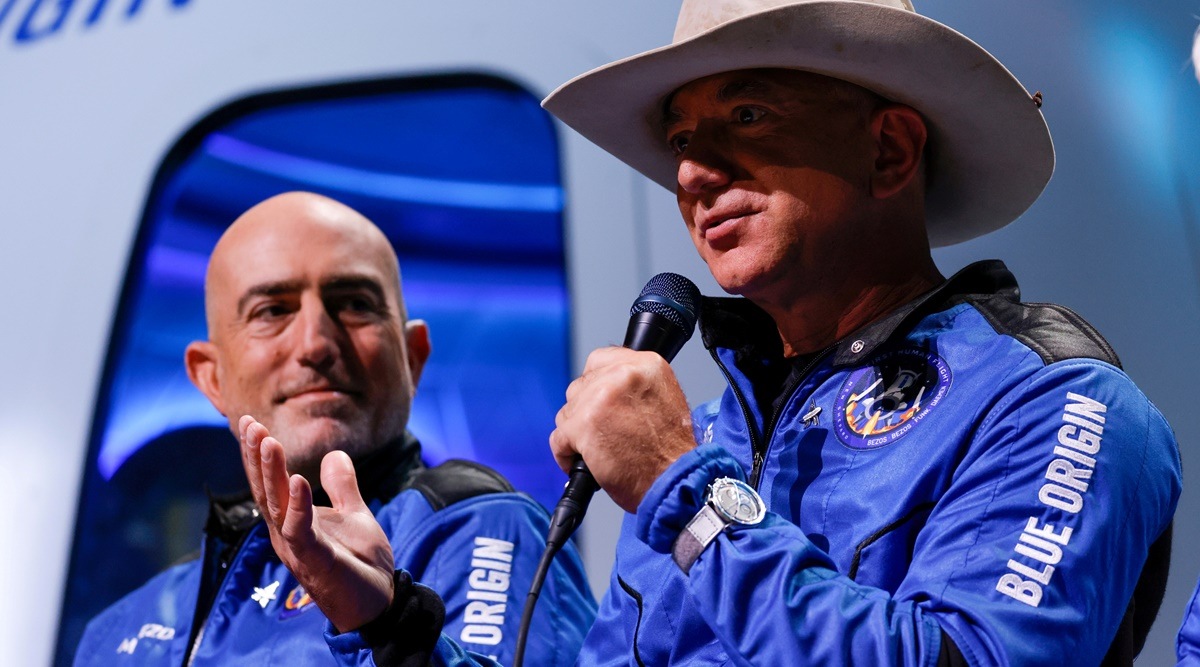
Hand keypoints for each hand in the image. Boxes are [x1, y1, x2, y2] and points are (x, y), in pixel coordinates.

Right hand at [238, 415, 394, 632]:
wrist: (380, 601)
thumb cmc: (360, 564)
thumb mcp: (353, 515)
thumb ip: (342, 487)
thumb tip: (335, 455)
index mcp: (292, 522)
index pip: (271, 483)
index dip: (259, 454)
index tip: (250, 421)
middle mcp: (287, 534)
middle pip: (265, 490)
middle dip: (256, 457)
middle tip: (249, 423)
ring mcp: (298, 548)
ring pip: (276, 506)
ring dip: (271, 473)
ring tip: (267, 441)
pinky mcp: (314, 561)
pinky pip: (300, 530)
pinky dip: (297, 504)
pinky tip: (298, 479)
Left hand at [549, 347, 695, 512]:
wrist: (673, 481)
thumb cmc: (671, 452)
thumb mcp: (663, 399)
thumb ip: (633, 386)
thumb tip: (604, 385)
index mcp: (646, 365)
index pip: (600, 359)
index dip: (596, 383)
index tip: (600, 401)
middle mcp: (622, 375)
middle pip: (581, 386)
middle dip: (586, 411)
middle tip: (605, 432)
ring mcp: (599, 398)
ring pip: (567, 411)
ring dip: (576, 433)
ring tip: (600, 449)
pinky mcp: (582, 425)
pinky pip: (558, 437)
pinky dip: (566, 453)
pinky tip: (585, 461)